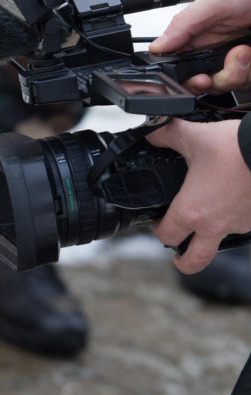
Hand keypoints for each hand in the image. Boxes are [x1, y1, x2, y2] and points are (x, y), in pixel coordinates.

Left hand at [146, 119, 250, 273]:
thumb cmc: (237, 146)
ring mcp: (240, 224)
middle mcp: (215, 225)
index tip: (159, 223)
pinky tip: (235, 201)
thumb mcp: (195, 136)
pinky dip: (236, 218)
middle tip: (180, 256)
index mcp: (191, 211)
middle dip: (184, 262)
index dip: (158, 230)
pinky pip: (244, 226)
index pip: (166, 235)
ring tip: (210, 217)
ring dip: (213, 235)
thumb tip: (152, 132)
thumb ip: (167, 136)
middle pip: (195, 260)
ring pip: (222, 241)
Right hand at [150, 0, 250, 94]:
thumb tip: (156, 46)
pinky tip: (250, 55)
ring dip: (234, 74)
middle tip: (213, 74)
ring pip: (224, 84)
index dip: (181, 76)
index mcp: (197, 33)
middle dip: (210, 81)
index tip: (195, 77)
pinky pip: (244, 80)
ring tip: (243, 53)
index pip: (178, 63)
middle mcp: (214, 47)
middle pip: (200, 80)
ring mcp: (234, 57)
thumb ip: (183, 23)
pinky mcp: (249, 64)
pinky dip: (248, 72)